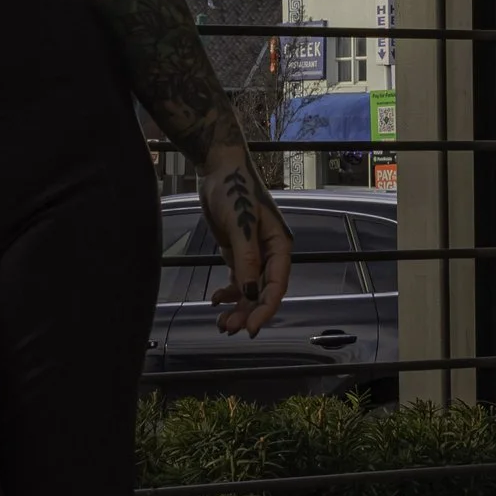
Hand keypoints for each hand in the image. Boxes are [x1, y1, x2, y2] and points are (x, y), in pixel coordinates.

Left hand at [201, 153, 290, 335]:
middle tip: (228, 328)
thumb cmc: (234, 189)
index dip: (266, 309)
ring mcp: (253, 253)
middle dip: (247, 311)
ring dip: (237, 306)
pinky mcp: (237, 251)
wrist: (218, 168)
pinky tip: (216, 300)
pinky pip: (237, 279)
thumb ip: (246, 259)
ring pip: (249, 289)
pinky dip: (228, 292)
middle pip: (262, 291)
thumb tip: (249, 292)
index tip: (251, 327)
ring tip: (221, 322)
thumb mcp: (240, 224)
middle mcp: (270, 253)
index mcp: (279, 246)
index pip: (277, 286)